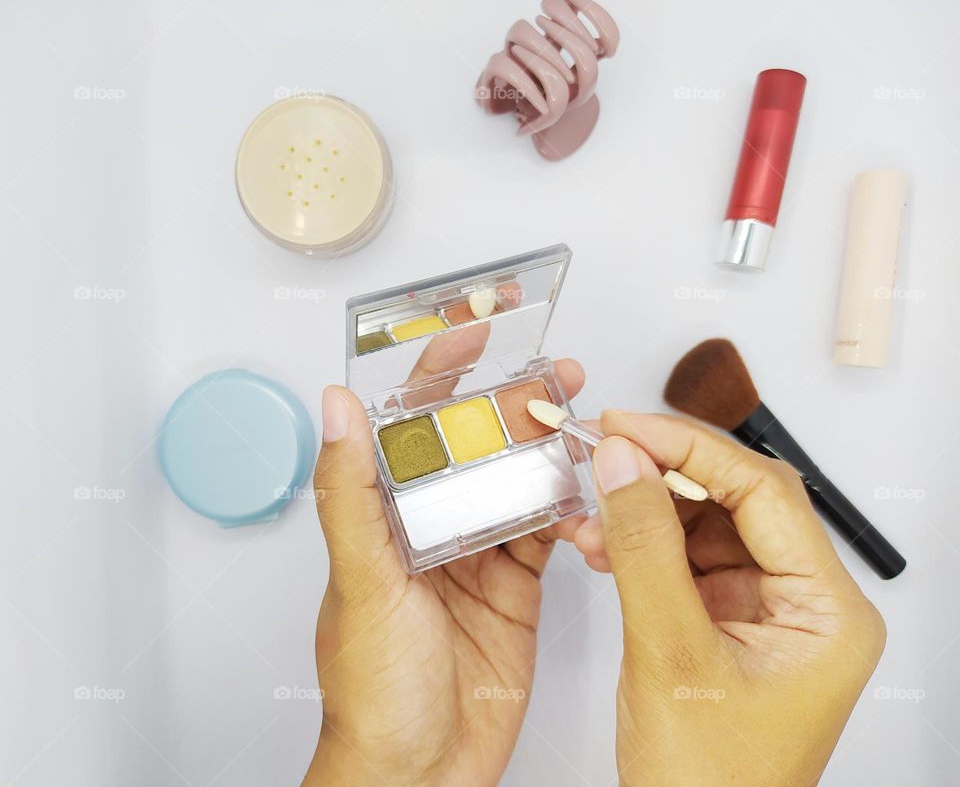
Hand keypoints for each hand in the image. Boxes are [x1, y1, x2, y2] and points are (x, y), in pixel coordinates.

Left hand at [303, 359, 585, 786]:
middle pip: (478, 446)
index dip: (441, 373)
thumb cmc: (374, 688)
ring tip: (588, 426)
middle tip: (558, 375)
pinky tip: (590, 505)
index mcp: (385, 515)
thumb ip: (352, 493)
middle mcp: (430, 527)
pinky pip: (549, 533)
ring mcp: (476, 554)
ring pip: (520, 484)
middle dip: (516, 405)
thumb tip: (336, 407)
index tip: (474, 330)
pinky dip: (573, 515)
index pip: (412, 425)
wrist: (419, 772)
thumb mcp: (362, 582)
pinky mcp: (516, 586)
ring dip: (552, 453)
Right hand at [575, 412, 885, 786]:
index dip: (692, 449)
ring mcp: (765, 610)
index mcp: (826, 612)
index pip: (764, 493)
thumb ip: (645, 549)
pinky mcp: (727, 618)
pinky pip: (684, 557)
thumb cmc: (707, 782)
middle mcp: (805, 603)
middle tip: (608, 448)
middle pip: (738, 500)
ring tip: (594, 507)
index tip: (630, 427)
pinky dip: (641, 544)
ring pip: (706, 524)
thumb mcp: (669, 654)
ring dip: (646, 510)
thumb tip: (624, 463)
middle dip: (666, 473)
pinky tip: (603, 542)